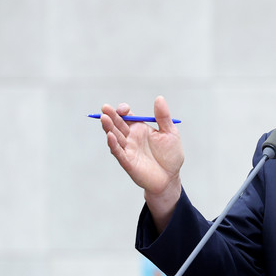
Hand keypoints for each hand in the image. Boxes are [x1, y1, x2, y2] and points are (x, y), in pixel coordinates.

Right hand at [100, 96, 183, 223]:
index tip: (124, 109)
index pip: (127, 116)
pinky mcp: (127, 161)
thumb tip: (159, 98)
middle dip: (111, 116)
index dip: (123, 111)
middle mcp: (131, 137)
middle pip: (118, 124)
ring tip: (104, 118)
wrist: (170, 178)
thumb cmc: (170, 156)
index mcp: (140, 128)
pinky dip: (113, 144)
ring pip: (115, 136)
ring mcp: (128, 149)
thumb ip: (163, 117)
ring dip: (109, 127)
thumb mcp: (170, 133)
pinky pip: (118, 152)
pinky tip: (110, 136)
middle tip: (105, 107)